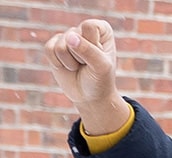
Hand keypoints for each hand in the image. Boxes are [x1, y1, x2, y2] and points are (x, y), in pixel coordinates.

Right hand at [43, 20, 126, 134]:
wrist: (89, 96)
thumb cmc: (100, 80)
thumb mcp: (101, 67)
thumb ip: (88, 51)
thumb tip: (69, 37)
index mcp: (101, 29)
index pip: (89, 27)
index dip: (92, 45)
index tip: (100, 56)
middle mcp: (84, 29)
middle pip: (73, 36)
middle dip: (80, 57)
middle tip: (88, 65)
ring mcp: (68, 36)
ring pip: (60, 45)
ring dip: (70, 62)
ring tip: (79, 66)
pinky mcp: (53, 45)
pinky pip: (49, 49)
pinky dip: (57, 63)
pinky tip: (67, 66)